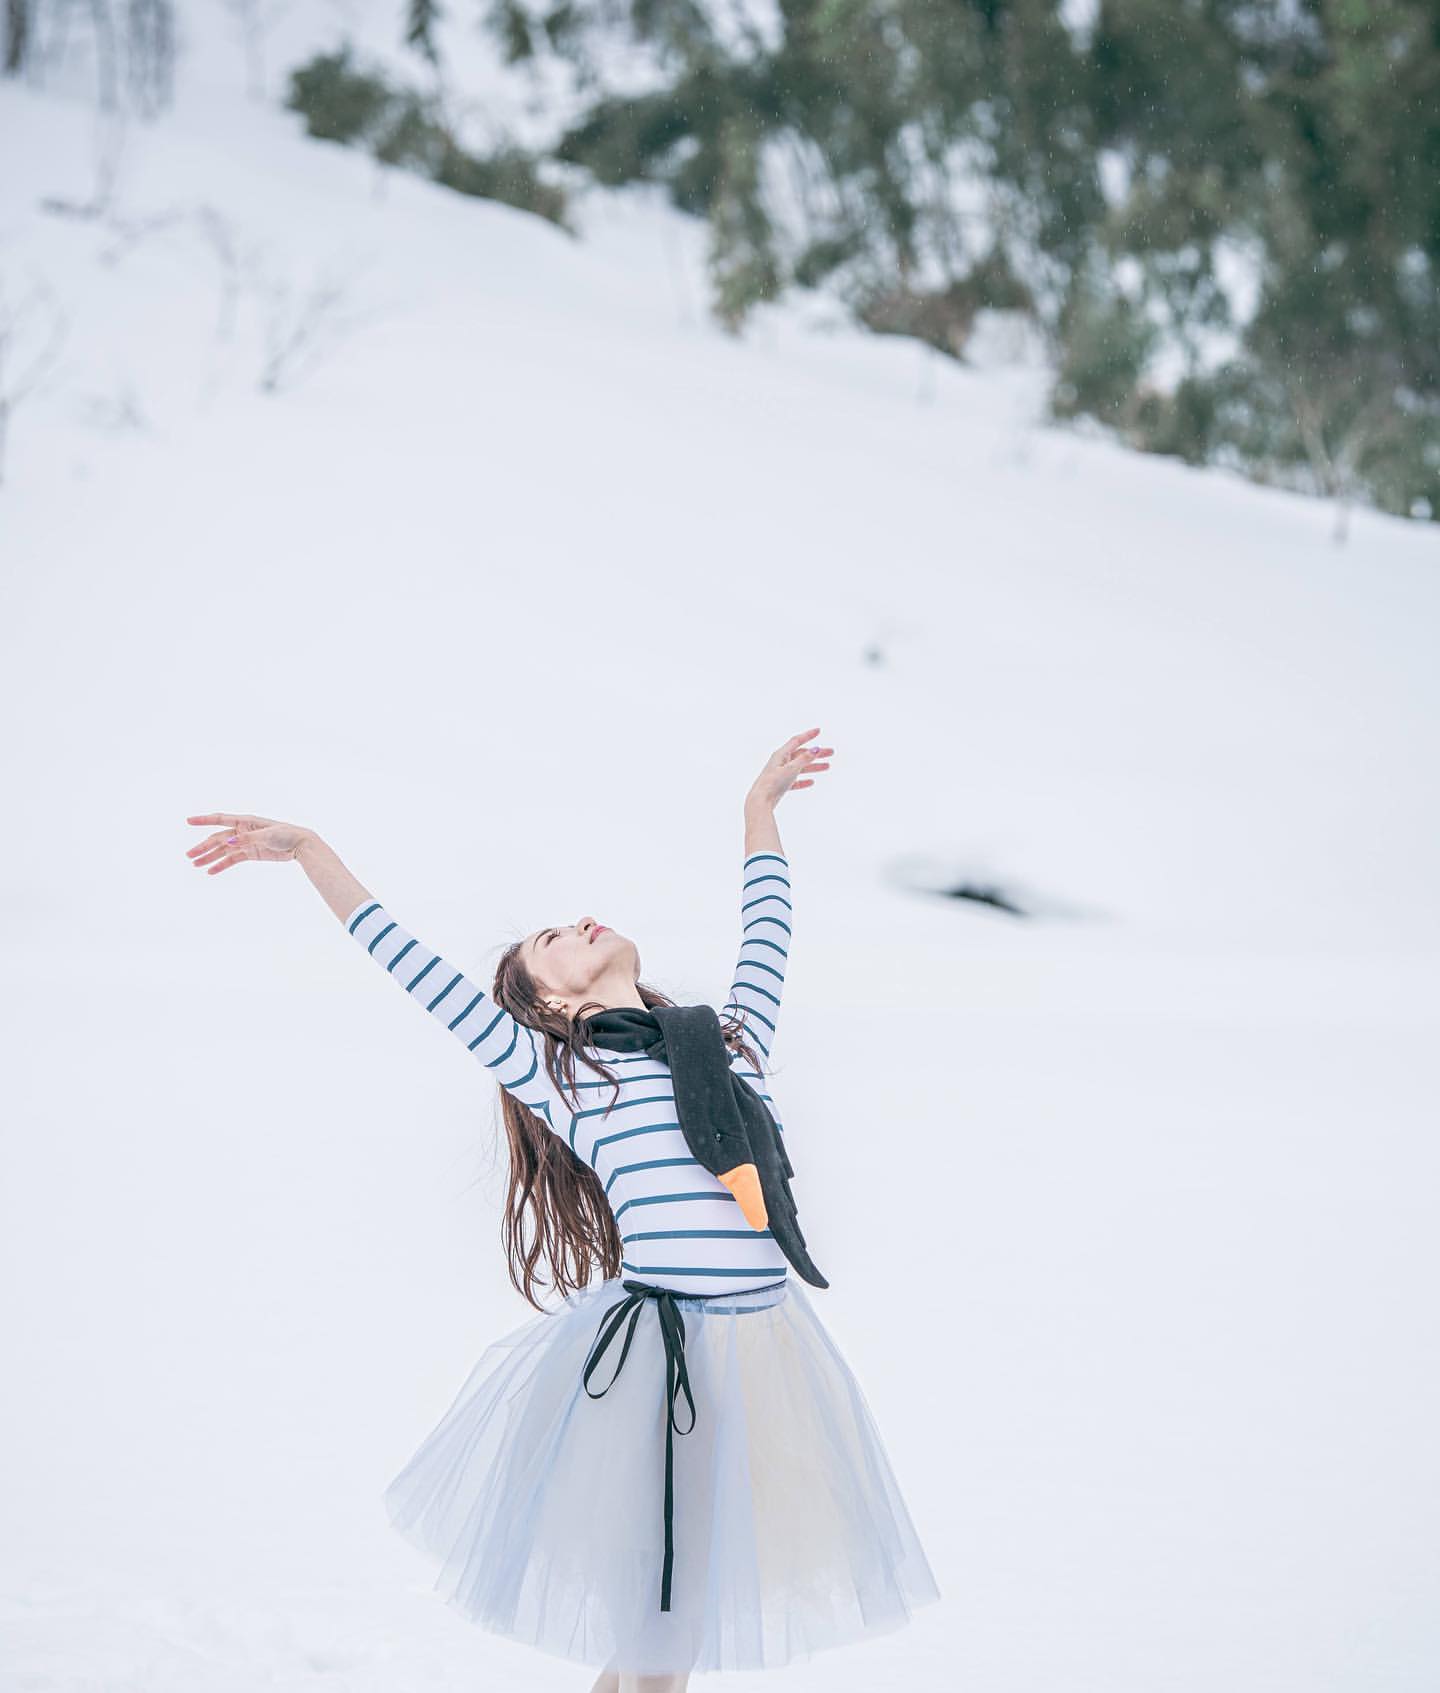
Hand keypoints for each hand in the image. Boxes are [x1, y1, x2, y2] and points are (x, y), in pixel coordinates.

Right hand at [184, 812, 312, 874]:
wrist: (299, 845)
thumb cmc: (285, 834)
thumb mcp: (268, 835)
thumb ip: (248, 838)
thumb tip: (229, 841)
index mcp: (245, 821)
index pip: (220, 819)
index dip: (204, 820)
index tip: (188, 821)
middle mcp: (242, 831)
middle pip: (218, 838)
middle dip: (203, 847)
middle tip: (189, 856)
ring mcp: (245, 842)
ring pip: (222, 850)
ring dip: (209, 857)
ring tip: (195, 864)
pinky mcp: (250, 853)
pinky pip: (232, 859)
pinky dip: (221, 865)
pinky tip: (211, 871)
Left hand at [747, 727, 832, 811]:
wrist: (761, 801)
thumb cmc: (773, 783)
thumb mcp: (791, 769)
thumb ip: (804, 759)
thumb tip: (816, 749)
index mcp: (781, 754)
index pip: (796, 741)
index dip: (808, 735)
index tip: (818, 730)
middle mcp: (780, 762)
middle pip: (801, 754)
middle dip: (817, 753)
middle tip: (831, 752)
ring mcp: (780, 774)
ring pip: (800, 768)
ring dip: (814, 766)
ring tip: (827, 766)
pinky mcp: (781, 785)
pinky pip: (795, 781)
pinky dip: (804, 780)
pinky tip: (811, 782)